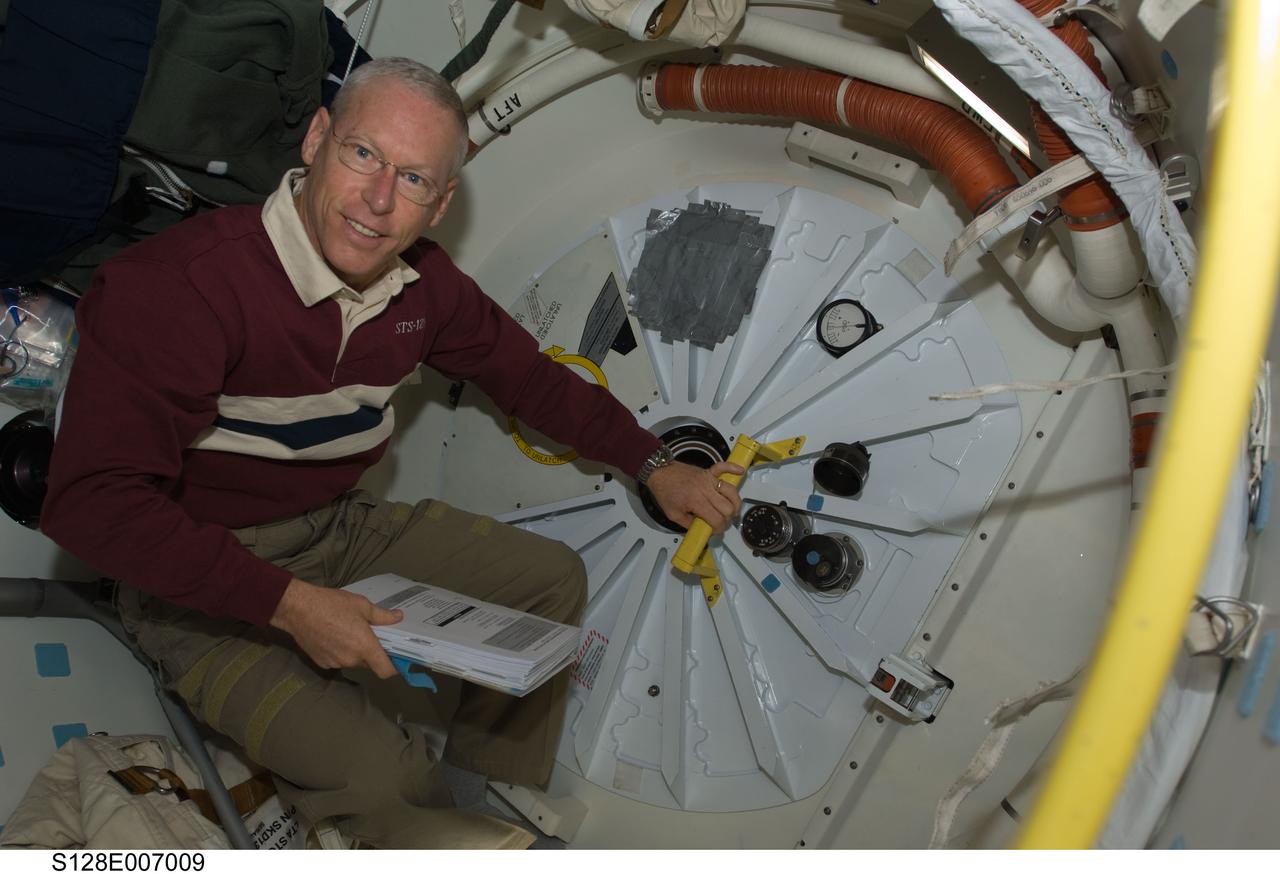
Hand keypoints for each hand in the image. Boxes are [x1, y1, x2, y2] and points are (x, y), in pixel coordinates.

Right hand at [269, 578, 402, 678]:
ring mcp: (335, 663)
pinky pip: (338, 661)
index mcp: (364, 646)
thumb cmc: (331, 604)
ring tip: (349, 632)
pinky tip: (334, 636)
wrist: (297, 608)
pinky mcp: (322, 663)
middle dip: (373, 652)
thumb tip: (398, 617)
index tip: (396, 658)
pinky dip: (340, 652)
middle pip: (369, 664)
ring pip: (353, 662)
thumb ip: (382, 615)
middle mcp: (351, 659)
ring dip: (355, 652)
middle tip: (371, 635)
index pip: (385, 671)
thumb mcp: (362, 605)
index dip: (394, 667)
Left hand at [645, 460, 744, 532]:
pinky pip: (723, 467)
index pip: (717, 519)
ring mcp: (708, 479)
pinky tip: (740, 471)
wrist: (659, 472)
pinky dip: (733, 468)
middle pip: (727, 508)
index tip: (715, 531)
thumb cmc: (664, 492)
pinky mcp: (708, 471)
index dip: (719, 529)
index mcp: (696, 502)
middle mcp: (705, 490)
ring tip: (732, 510)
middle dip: (727, 519)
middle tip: (721, 522)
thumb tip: (702, 529)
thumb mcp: (673, 515)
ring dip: (735, 503)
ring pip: (731, 491)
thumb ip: (688, 524)